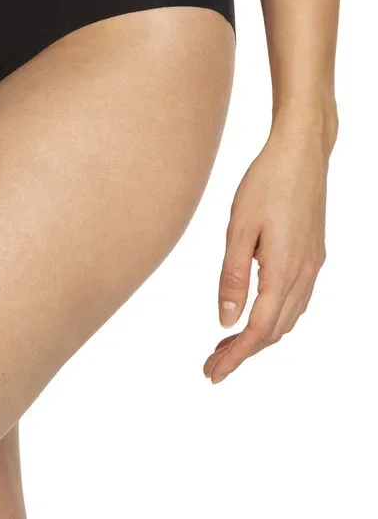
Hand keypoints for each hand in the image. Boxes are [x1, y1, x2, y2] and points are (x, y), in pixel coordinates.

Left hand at [204, 118, 332, 383]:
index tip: (212, 372)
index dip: (235, 355)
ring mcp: (313, 264)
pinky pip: (296, 300)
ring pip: (288, 318)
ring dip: (259, 337)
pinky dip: (275, 318)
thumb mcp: (239, 229)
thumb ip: (232, 276)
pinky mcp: (313, 254)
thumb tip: (225, 320)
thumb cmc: (265, 184)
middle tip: (213, 366)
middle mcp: (304, 273)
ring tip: (228, 347)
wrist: (302, 153)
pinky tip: (258, 315)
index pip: (258, 328)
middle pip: (275, 330)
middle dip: (243, 352)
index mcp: (284, 270)